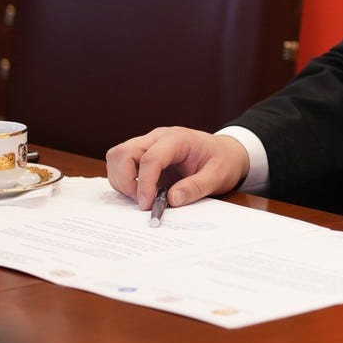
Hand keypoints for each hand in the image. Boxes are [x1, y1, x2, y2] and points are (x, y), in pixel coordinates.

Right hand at [106, 127, 249, 210]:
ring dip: (122, 180)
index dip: (144, 183)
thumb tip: (172, 199)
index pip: (150, 157)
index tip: (146, 205)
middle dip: (125, 180)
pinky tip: (142, 192)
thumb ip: (197, 187)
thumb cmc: (222, 161)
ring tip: (143, 197)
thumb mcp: (218, 176)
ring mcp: (148, 144)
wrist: (225, 153)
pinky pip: (122, 164)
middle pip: (124, 152)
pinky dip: (124, 181)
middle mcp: (157, 137)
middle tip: (142, 202)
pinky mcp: (143, 154)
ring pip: (117, 157)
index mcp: (177, 139)